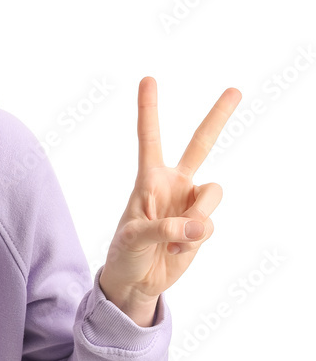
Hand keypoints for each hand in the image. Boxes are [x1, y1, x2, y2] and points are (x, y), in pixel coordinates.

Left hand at [99, 77, 242, 325]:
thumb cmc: (125, 253)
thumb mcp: (133, 238)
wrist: (137, 281)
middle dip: (218, 116)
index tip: (147, 79)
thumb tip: (199, 226)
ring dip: (199, 216)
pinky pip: (210, 223)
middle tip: (235, 89)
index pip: (149, 138)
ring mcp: (191, 202)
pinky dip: (197, 238)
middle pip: (201, 144)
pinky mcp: (202, 223)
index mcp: (148, 179)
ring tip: (174, 238)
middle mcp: (174, 183)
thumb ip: (165, 229)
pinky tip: (178, 248)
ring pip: (214, 193)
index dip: (148, 109)